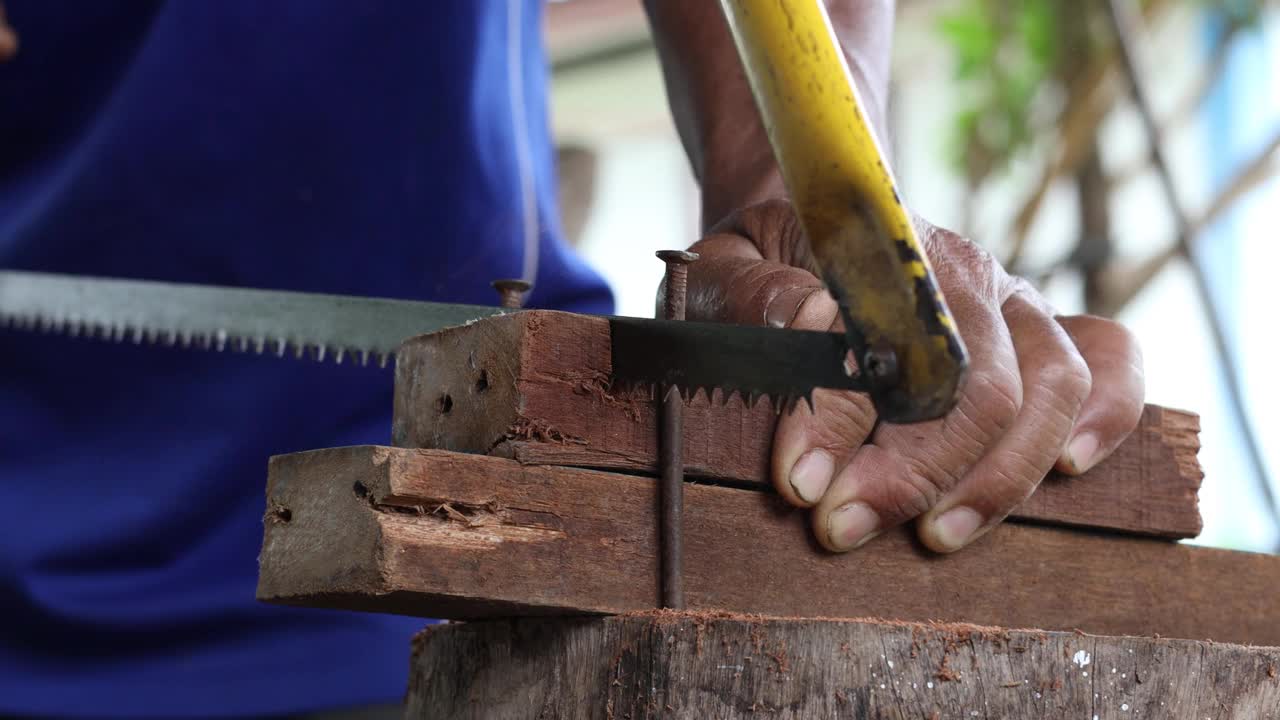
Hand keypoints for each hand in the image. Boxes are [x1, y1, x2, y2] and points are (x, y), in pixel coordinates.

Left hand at [679, 199, 1144, 552]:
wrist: (813, 223)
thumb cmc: (761, 261)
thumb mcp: (724, 268)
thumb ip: (758, 294)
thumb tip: (818, 327)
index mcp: (884, 247)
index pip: (882, 338)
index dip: (840, 417)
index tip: (799, 484)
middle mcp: (964, 271)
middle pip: (977, 383)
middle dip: (914, 473)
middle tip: (844, 527)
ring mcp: (1012, 300)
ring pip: (1052, 386)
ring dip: (999, 476)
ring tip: (937, 534)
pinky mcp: (1041, 331)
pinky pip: (1110, 358)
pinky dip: (1108, 414)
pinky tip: (1069, 469)